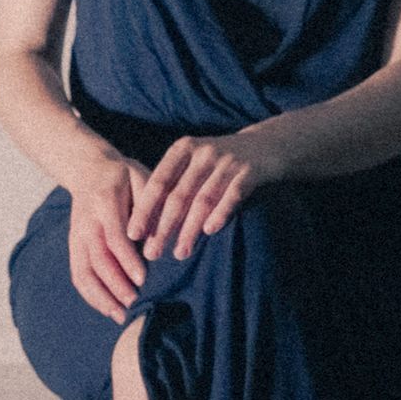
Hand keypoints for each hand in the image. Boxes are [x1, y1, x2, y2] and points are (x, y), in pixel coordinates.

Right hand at [66, 154, 151, 323]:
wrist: (89, 168)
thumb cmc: (125, 176)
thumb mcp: (141, 178)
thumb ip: (149, 205)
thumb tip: (155, 239)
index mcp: (104, 201)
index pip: (114, 236)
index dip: (127, 260)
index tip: (143, 279)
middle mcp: (86, 221)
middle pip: (97, 258)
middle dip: (115, 284)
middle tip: (134, 302)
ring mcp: (77, 235)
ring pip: (83, 270)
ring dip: (100, 296)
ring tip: (120, 315)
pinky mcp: (74, 245)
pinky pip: (77, 274)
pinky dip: (90, 295)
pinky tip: (107, 309)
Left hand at [128, 127, 284, 262]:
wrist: (268, 146)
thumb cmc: (221, 164)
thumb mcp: (195, 164)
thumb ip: (175, 185)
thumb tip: (147, 224)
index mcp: (183, 149)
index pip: (158, 182)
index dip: (145, 209)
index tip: (133, 234)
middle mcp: (203, 152)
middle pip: (178, 195)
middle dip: (163, 227)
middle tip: (152, 253)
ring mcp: (227, 161)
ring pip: (203, 200)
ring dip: (189, 229)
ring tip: (180, 253)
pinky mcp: (250, 171)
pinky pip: (232, 196)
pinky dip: (220, 213)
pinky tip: (209, 231)